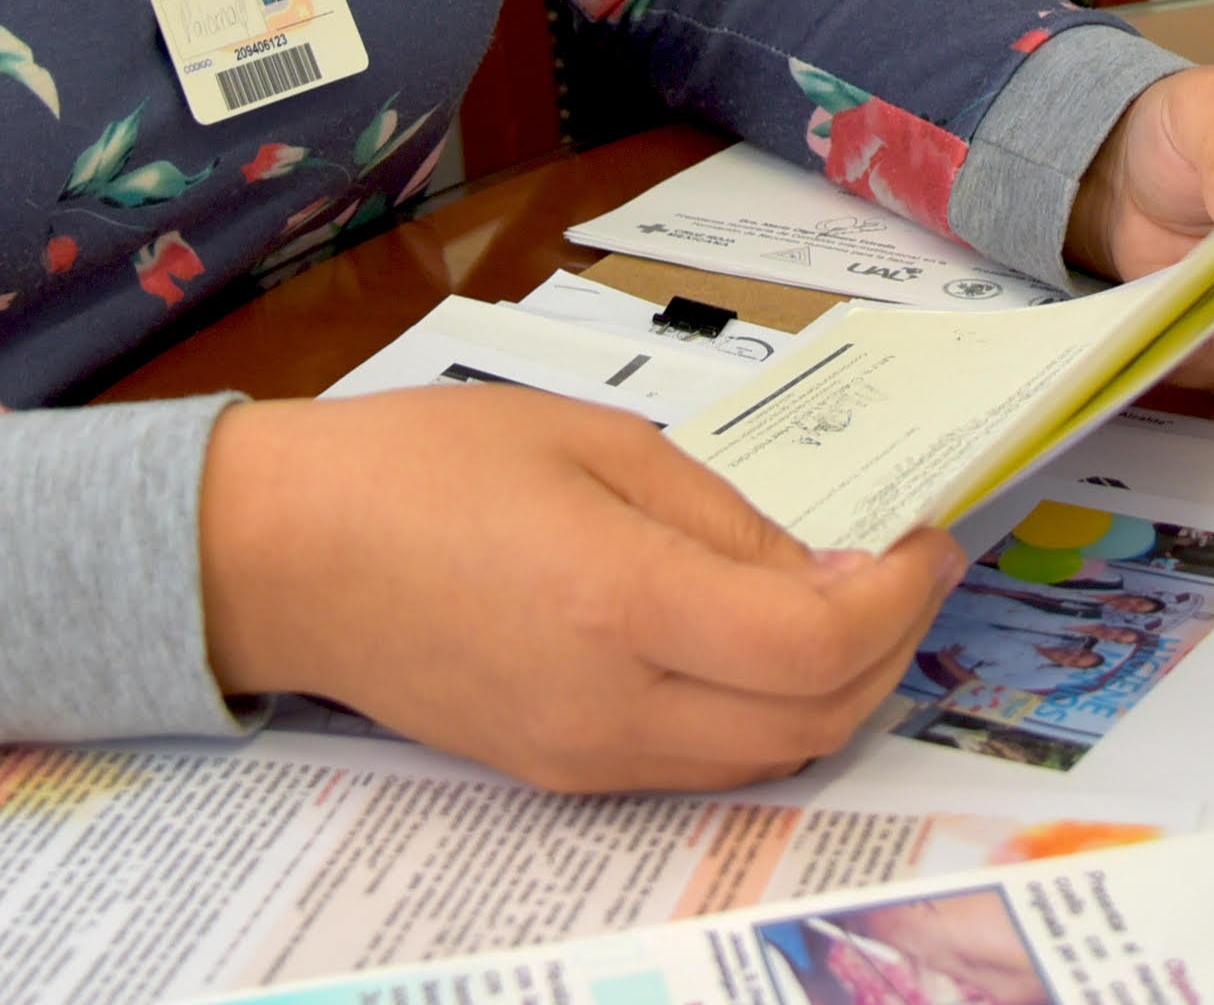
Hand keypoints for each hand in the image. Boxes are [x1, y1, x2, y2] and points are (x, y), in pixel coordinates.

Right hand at [196, 387, 965, 790]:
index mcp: (619, 601)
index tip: (927, 540)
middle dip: (890, 649)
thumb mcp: (594, 440)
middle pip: (812, 721)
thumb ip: (722, 513)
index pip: (816, 646)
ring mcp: (584, 755)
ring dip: (833, 691)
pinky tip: (759, 642)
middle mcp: (610, 704)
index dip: (900, 598)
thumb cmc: (424, 468)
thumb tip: (825, 569)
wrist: (286, 557)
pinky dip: (762, 714)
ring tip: (845, 603)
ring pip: (765, 758)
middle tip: (903, 570)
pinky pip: (701, 766)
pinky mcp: (560, 773)